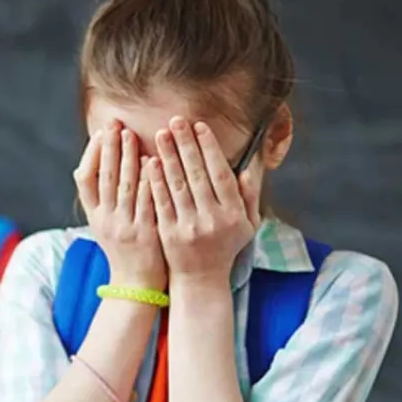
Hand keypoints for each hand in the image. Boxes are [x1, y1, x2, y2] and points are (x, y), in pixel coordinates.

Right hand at [75, 120, 165, 289]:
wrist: (136, 285)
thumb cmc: (126, 250)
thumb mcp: (106, 225)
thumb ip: (106, 199)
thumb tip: (106, 165)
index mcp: (94, 216)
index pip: (84, 179)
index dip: (91, 154)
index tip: (100, 133)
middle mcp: (105, 220)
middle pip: (104, 177)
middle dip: (109, 147)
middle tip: (115, 123)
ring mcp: (124, 227)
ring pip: (124, 185)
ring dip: (127, 158)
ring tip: (132, 134)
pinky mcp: (144, 233)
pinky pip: (146, 201)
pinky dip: (147, 180)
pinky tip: (153, 161)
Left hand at [147, 117, 257, 286]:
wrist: (201, 280)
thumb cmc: (226, 246)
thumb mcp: (248, 222)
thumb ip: (250, 192)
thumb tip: (252, 161)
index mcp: (234, 213)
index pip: (221, 174)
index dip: (210, 148)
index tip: (200, 126)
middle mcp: (213, 219)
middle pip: (197, 175)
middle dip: (186, 145)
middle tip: (175, 120)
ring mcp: (189, 227)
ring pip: (177, 186)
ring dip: (168, 157)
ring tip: (160, 134)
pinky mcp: (168, 234)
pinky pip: (161, 203)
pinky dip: (155, 182)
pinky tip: (149, 162)